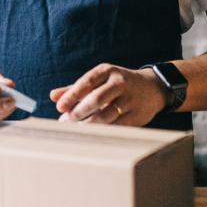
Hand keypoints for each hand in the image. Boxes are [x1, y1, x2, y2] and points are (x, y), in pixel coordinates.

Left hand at [50, 63, 166, 125]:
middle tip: (66, 122)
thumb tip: (53, 96)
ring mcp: (129, 99)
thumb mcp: (99, 80)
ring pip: (106, 115)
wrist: (152, 88)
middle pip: (96, 99)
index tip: (60, 107)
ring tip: (77, 130)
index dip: (72, 95)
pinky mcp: (137, 115)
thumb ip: (76, 88)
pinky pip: (118, 126)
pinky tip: (94, 135)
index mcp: (107, 71)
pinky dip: (104, 131)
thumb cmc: (117, 85)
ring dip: (89, 125)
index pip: (86, 82)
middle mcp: (119, 83)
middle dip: (79, 112)